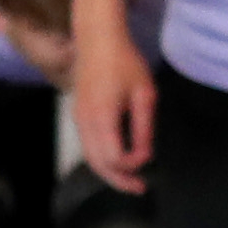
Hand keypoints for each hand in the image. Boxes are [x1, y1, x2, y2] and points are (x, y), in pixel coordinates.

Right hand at [71, 29, 156, 192]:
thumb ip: (144, 127)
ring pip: (90, 158)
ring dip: (109, 173)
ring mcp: (78, 119)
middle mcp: (85, 121)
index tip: (150, 155)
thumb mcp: (144, 93)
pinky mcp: (78, 115)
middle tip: (140, 188)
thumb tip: (146, 154)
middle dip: (119, 180)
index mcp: (102, 116)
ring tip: (130, 181)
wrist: (97, 38)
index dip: (133, 163)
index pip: (114, 157)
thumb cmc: (124, 61)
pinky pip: (88, 146)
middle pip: (98, 164)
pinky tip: (117, 161)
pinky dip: (102, 159)